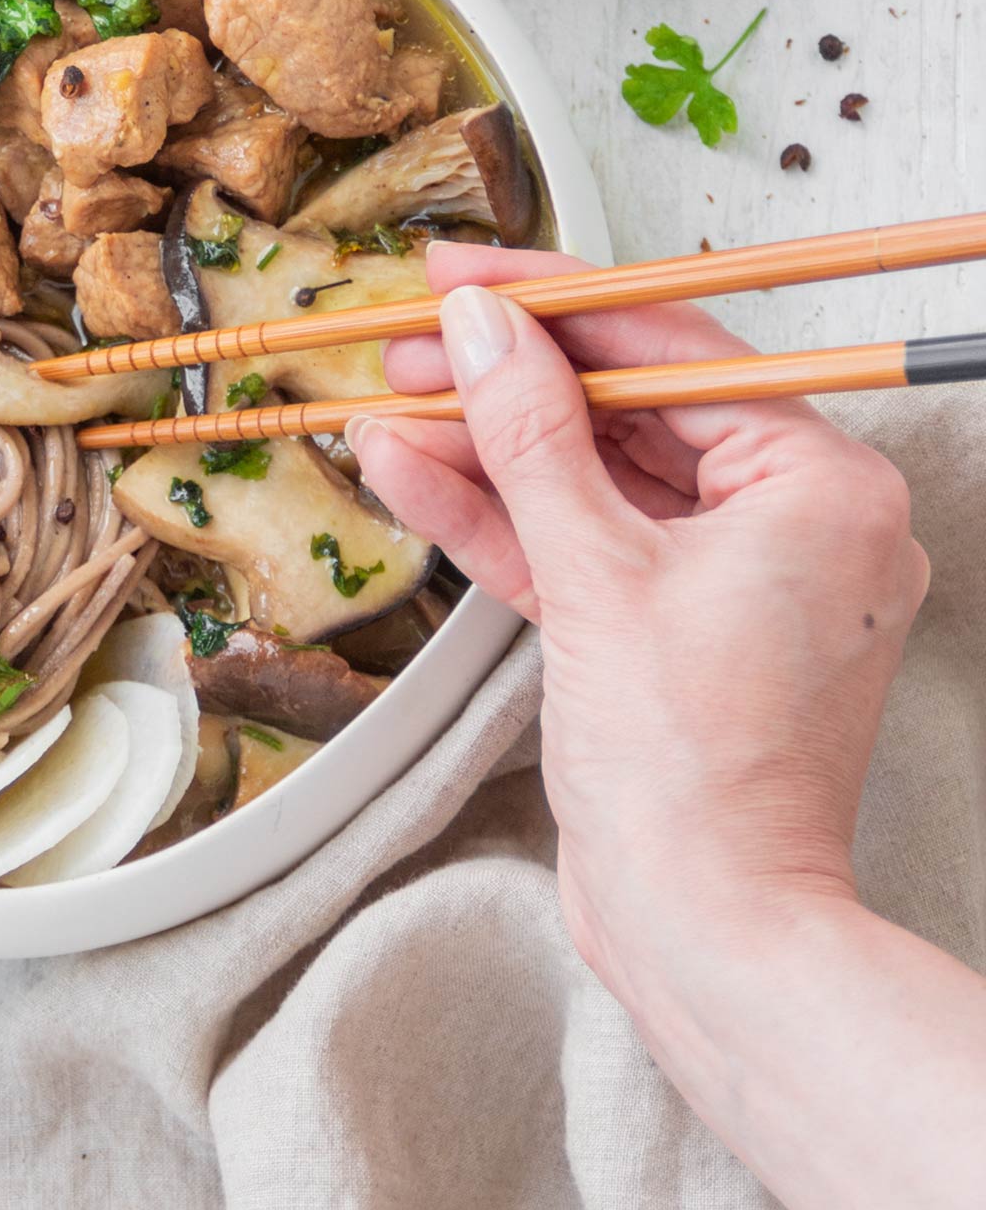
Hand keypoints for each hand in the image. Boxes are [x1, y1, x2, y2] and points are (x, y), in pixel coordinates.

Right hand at [354, 244, 930, 1010]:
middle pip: (628, 414)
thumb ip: (530, 437)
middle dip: (507, 383)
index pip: (677, 351)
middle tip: (408, 343)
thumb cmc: (694, 778)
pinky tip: (412, 473)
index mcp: (823, 489)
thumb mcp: (595, 576)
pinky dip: (502, 520)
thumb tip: (483, 330)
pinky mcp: (671, 634)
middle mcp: (795, 526)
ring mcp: (732, 583)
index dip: (558, 304)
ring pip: (592, 483)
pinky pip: (584, 550)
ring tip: (386, 406)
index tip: (466, 274)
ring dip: (485, 450)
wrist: (704, 934)